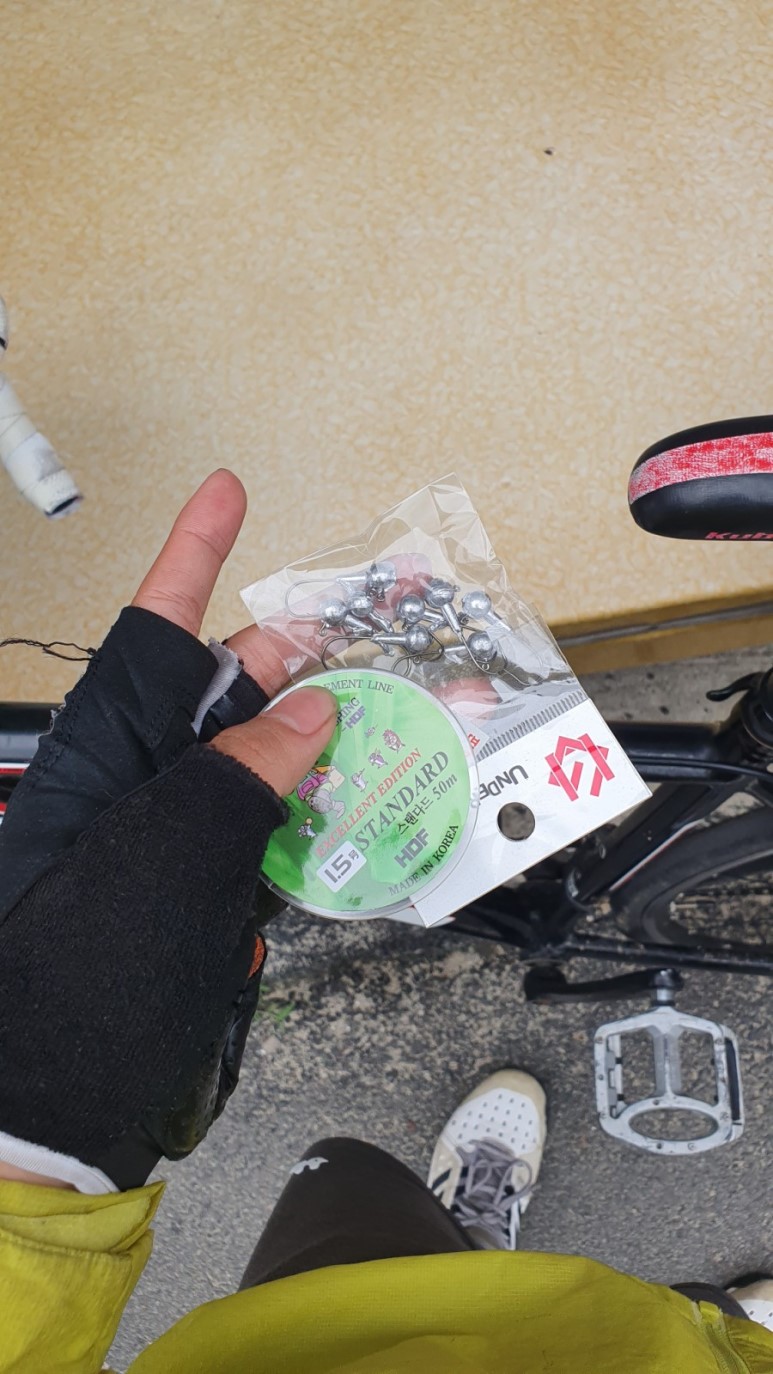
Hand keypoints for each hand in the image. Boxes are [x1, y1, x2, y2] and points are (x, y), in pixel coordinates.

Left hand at [0, 470, 336, 1192]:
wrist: (51, 1112)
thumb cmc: (76, 980)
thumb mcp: (164, 860)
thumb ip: (239, 776)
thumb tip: (306, 712)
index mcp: (103, 757)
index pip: (152, 635)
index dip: (190, 555)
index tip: (225, 490)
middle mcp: (136, 785)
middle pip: (225, 693)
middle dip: (299, 659)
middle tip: (374, 634)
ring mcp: (170, 839)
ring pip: (260, 764)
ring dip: (326, 745)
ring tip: (399, 726)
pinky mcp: (199, 890)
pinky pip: (267, 833)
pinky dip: (316, 821)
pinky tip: (361, 815)